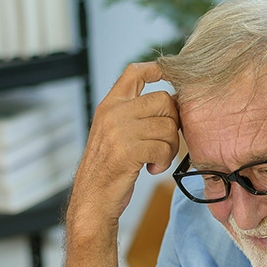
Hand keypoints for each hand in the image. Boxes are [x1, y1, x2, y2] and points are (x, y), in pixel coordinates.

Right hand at [70, 62, 180, 229]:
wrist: (92, 198)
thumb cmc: (110, 168)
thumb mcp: (114, 133)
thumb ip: (134, 114)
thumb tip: (171, 100)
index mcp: (110, 104)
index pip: (134, 72)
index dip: (157, 69)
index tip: (169, 74)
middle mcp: (113, 113)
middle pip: (164, 101)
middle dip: (173, 124)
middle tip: (164, 143)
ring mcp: (119, 131)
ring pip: (168, 127)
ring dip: (170, 147)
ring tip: (157, 159)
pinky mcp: (127, 151)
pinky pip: (163, 148)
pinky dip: (164, 162)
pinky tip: (152, 169)